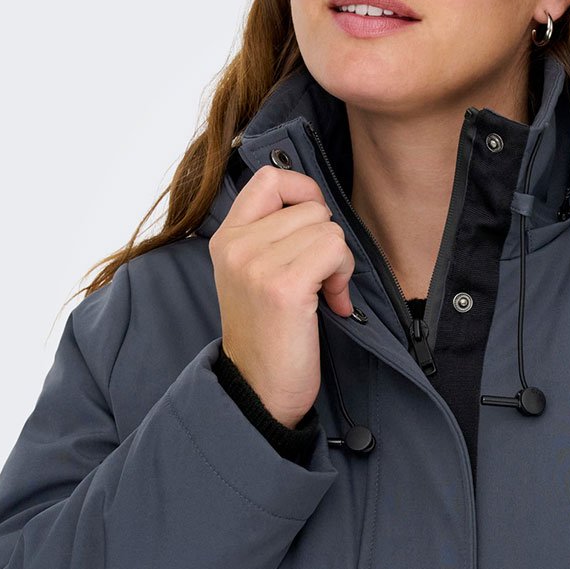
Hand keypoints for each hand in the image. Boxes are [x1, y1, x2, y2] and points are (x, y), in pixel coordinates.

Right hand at [209, 164, 355, 427]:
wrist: (258, 390)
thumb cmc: (268, 336)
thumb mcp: (254, 276)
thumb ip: (273, 237)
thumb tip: (316, 203)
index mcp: (227, 238)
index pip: (270, 178)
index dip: (304, 193)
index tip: (313, 229)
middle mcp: (236, 245)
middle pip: (310, 206)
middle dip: (327, 240)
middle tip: (320, 280)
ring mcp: (256, 264)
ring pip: (327, 227)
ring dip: (338, 262)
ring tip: (323, 295)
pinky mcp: (283, 286)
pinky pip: (334, 249)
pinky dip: (342, 277)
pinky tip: (332, 305)